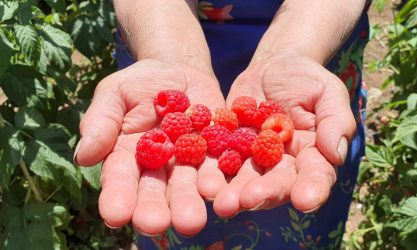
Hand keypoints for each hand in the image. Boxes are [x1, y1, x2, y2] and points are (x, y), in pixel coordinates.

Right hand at [74, 59, 224, 235]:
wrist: (180, 71)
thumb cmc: (140, 83)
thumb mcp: (115, 94)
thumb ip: (101, 122)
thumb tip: (84, 157)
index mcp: (127, 156)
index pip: (120, 178)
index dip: (118, 196)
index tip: (115, 215)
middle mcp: (158, 166)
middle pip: (155, 191)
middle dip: (155, 209)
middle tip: (155, 224)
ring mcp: (188, 162)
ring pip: (188, 186)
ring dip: (189, 203)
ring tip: (191, 221)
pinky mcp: (215, 153)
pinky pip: (218, 168)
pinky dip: (218, 181)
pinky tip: (219, 191)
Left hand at [210, 53, 355, 216]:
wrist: (274, 67)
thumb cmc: (307, 80)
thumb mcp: (327, 93)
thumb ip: (335, 121)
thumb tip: (336, 155)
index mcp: (313, 155)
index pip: (316, 175)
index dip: (312, 189)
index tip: (304, 201)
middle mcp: (283, 164)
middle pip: (276, 183)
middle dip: (264, 194)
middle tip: (248, 200)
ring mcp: (255, 159)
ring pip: (246, 180)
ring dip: (234, 192)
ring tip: (222, 202)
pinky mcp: (231, 148)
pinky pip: (221, 161)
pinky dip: (213, 173)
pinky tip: (203, 182)